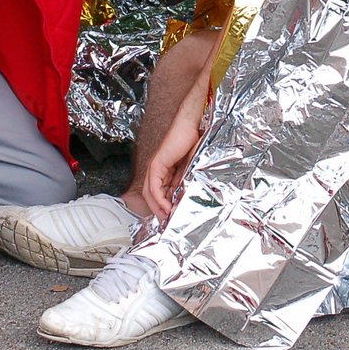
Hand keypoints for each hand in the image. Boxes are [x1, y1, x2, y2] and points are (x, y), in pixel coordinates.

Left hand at [143, 87, 207, 221]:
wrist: (196, 124)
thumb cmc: (197, 141)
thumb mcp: (194, 168)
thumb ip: (188, 182)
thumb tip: (188, 201)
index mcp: (167, 171)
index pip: (161, 194)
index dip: (165, 208)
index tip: (173, 220)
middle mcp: (158, 170)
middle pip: (152, 196)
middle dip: (159, 212)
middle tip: (169, 225)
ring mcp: (155, 166)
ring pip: (151, 194)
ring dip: (158, 208)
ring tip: (168, 219)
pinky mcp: (157, 163)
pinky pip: (153, 186)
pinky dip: (159, 199)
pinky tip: (167, 207)